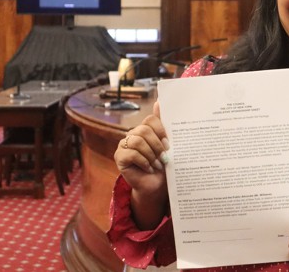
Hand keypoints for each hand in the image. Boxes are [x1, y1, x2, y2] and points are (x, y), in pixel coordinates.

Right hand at [113, 101, 170, 228]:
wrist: (156, 186)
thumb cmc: (163, 165)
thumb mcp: (167, 145)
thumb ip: (164, 125)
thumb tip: (159, 101)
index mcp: (145, 129)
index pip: (150, 120)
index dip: (161, 131)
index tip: (169, 144)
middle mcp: (133, 134)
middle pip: (144, 130)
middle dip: (157, 145)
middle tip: (164, 156)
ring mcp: (124, 145)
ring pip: (138, 141)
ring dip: (151, 155)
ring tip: (157, 164)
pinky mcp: (119, 157)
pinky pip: (132, 153)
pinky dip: (144, 161)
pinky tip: (149, 168)